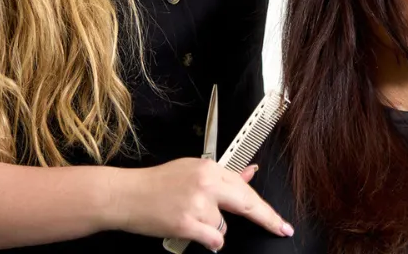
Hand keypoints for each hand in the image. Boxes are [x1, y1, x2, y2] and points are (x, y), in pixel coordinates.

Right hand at [106, 159, 291, 250]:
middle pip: (247, 205)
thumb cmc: (155, 183)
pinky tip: (192, 231)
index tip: (280, 220)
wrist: (126, 195)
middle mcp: (206, 183)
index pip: (245, 189)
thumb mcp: (191, 170)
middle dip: (267, 219)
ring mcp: (197, 204)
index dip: (266, 207)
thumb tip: (249, 173)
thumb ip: (222, 175)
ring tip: (188, 216)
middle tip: (281, 228)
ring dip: (211, 228)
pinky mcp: (187, 223)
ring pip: (223, 226)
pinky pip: (213, 239)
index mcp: (209, 167)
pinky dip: (207, 240)